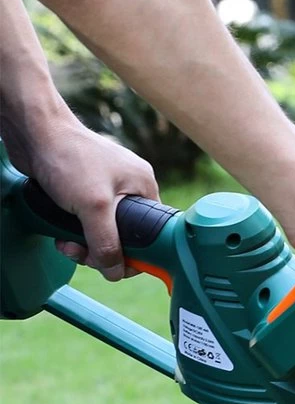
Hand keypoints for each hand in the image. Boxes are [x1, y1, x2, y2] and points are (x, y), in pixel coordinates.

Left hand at [27, 122, 159, 279]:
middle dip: (101, 251)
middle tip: (82, 254)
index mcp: (144, 187)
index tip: (116, 265)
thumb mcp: (94, 207)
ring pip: (102, 232)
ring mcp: (105, 189)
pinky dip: (73, 232)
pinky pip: (86, 222)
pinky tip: (60, 234)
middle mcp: (128, 188)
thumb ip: (107, 243)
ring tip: (65, 244)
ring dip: (83, 244)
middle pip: (125, 236)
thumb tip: (116, 272)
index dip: (137, 254)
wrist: (33, 132)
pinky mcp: (83, 191)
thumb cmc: (69, 158)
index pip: (152, 233)